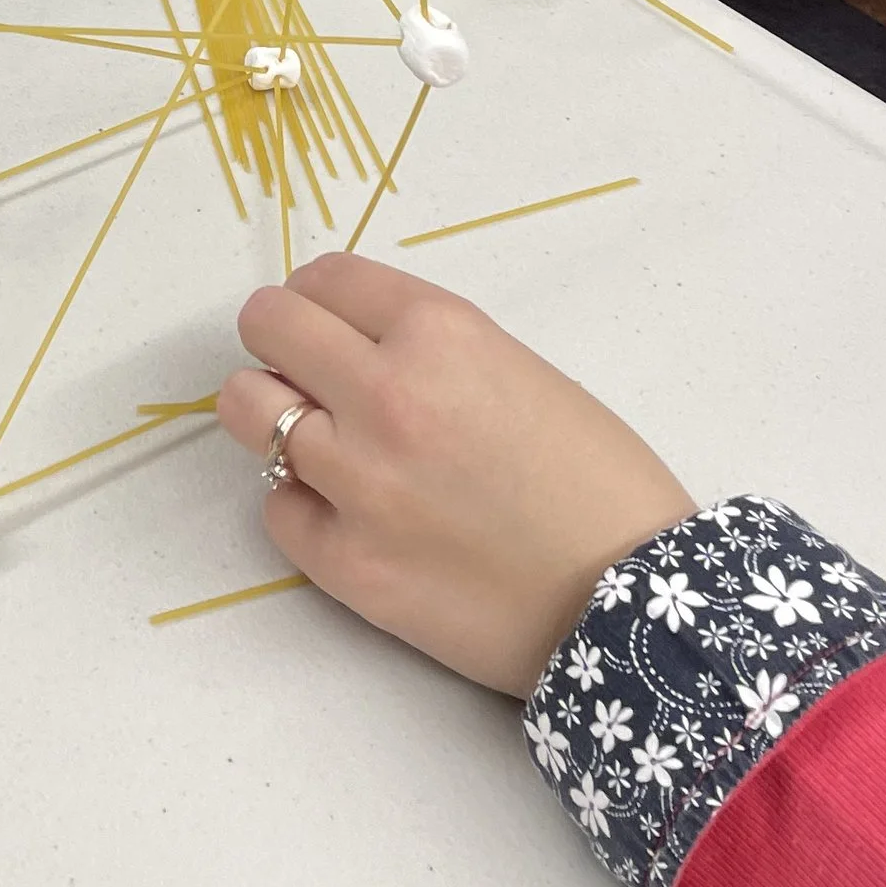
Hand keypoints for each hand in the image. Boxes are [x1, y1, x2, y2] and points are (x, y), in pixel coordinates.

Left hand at [217, 256, 693, 697]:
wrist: (634, 608)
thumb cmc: (598, 483)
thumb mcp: (518, 370)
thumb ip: (428, 347)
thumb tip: (351, 343)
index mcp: (439, 333)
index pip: (324, 278)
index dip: (319, 298)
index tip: (326, 322)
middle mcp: (386, 394)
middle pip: (269, 327)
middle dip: (280, 341)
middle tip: (304, 371)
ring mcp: (357, 482)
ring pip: (251, 411)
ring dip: (277, 417)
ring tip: (320, 440)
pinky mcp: (346, 563)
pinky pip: (277, 509)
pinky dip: (303, 505)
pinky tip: (349, 513)